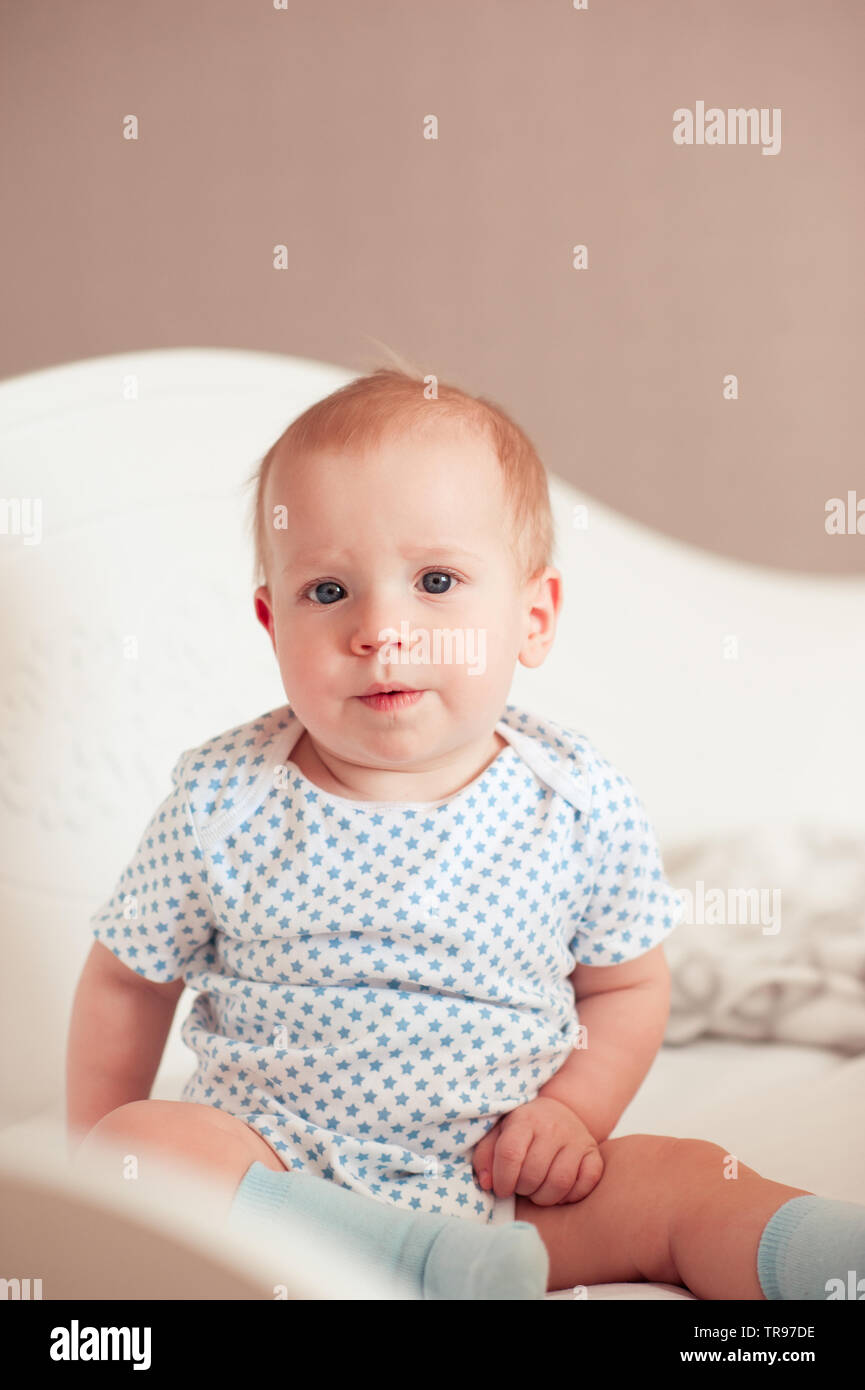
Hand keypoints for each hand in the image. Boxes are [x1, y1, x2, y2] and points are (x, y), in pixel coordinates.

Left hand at [472, 1096, 603, 1205]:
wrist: (560, 1112)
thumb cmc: (523, 1130)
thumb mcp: (499, 1133)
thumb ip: (485, 1155)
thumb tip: (486, 1183)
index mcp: (524, 1120)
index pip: (510, 1153)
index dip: (502, 1178)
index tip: (501, 1189)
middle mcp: (552, 1127)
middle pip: (534, 1172)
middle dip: (523, 1189)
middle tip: (521, 1188)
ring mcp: (576, 1140)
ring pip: (560, 1182)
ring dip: (544, 1197)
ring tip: (536, 1192)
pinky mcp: (594, 1153)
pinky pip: (587, 1182)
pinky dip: (572, 1196)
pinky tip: (559, 1192)